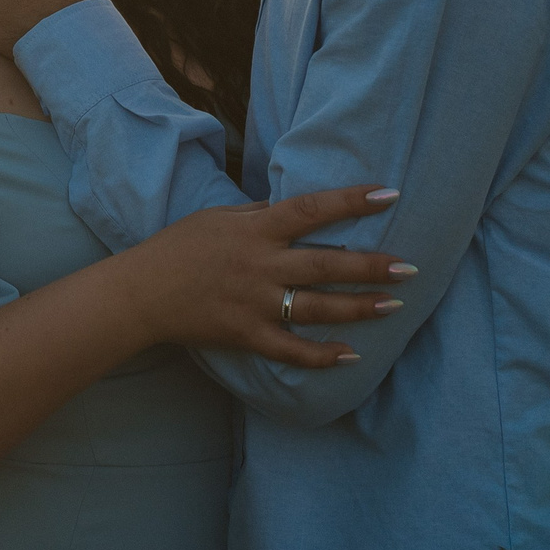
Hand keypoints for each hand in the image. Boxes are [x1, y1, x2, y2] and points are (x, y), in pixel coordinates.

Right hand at [119, 186, 413, 368]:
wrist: (140, 293)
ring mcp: (255, 303)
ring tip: (393, 305)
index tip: (389, 194)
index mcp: (255, 230)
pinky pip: (290, 349)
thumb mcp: (218, 217)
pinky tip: (349, 354)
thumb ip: (260, 215)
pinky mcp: (246, 334)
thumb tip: (298, 209)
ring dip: (358, 307)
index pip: (312, 209)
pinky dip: (321, 355)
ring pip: (317, 307)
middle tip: (410, 267)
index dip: (352, 201)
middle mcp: (261, 265)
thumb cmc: (178, 248)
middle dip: (371, 266)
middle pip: (326, 264)